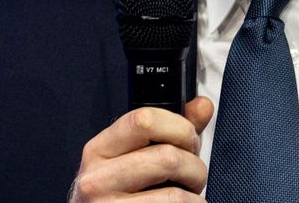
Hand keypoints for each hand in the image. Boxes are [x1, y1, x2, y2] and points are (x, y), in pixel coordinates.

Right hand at [69, 96, 214, 201]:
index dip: (179, 127)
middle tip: (193, 175)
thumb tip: (202, 105)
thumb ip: (173, 130)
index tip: (189, 141)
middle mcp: (96, 178)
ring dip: (194, 192)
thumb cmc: (127, 196)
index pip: (144, 120)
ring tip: (188, 196)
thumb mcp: (143, 157)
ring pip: (174, 193)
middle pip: (166, 156)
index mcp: (100, 150)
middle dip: (194, 166)